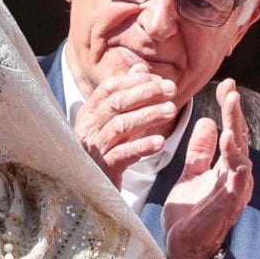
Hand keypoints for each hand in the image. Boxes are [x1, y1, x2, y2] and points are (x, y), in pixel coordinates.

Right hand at [71, 64, 179, 185]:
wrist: (93, 191)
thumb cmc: (106, 152)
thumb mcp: (112, 121)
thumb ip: (126, 94)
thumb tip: (140, 67)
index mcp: (89, 114)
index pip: (110, 88)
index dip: (135, 80)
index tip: (160, 80)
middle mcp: (88, 129)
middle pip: (116, 103)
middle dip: (145, 93)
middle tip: (171, 90)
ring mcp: (94, 149)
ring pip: (121, 125)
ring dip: (148, 115)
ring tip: (171, 111)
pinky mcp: (103, 169)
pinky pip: (123, 154)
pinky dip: (142, 146)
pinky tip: (160, 143)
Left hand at [162, 79, 252, 258]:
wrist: (181, 248)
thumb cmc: (189, 215)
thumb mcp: (190, 174)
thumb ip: (200, 152)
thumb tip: (208, 122)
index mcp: (226, 169)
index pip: (231, 132)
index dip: (230, 110)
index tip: (226, 85)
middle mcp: (235, 177)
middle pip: (239, 138)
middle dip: (235, 112)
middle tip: (230, 87)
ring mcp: (234, 190)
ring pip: (240, 153)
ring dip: (236, 128)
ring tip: (231, 104)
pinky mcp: (229, 204)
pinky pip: (235, 177)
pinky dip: (234, 158)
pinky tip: (228, 139)